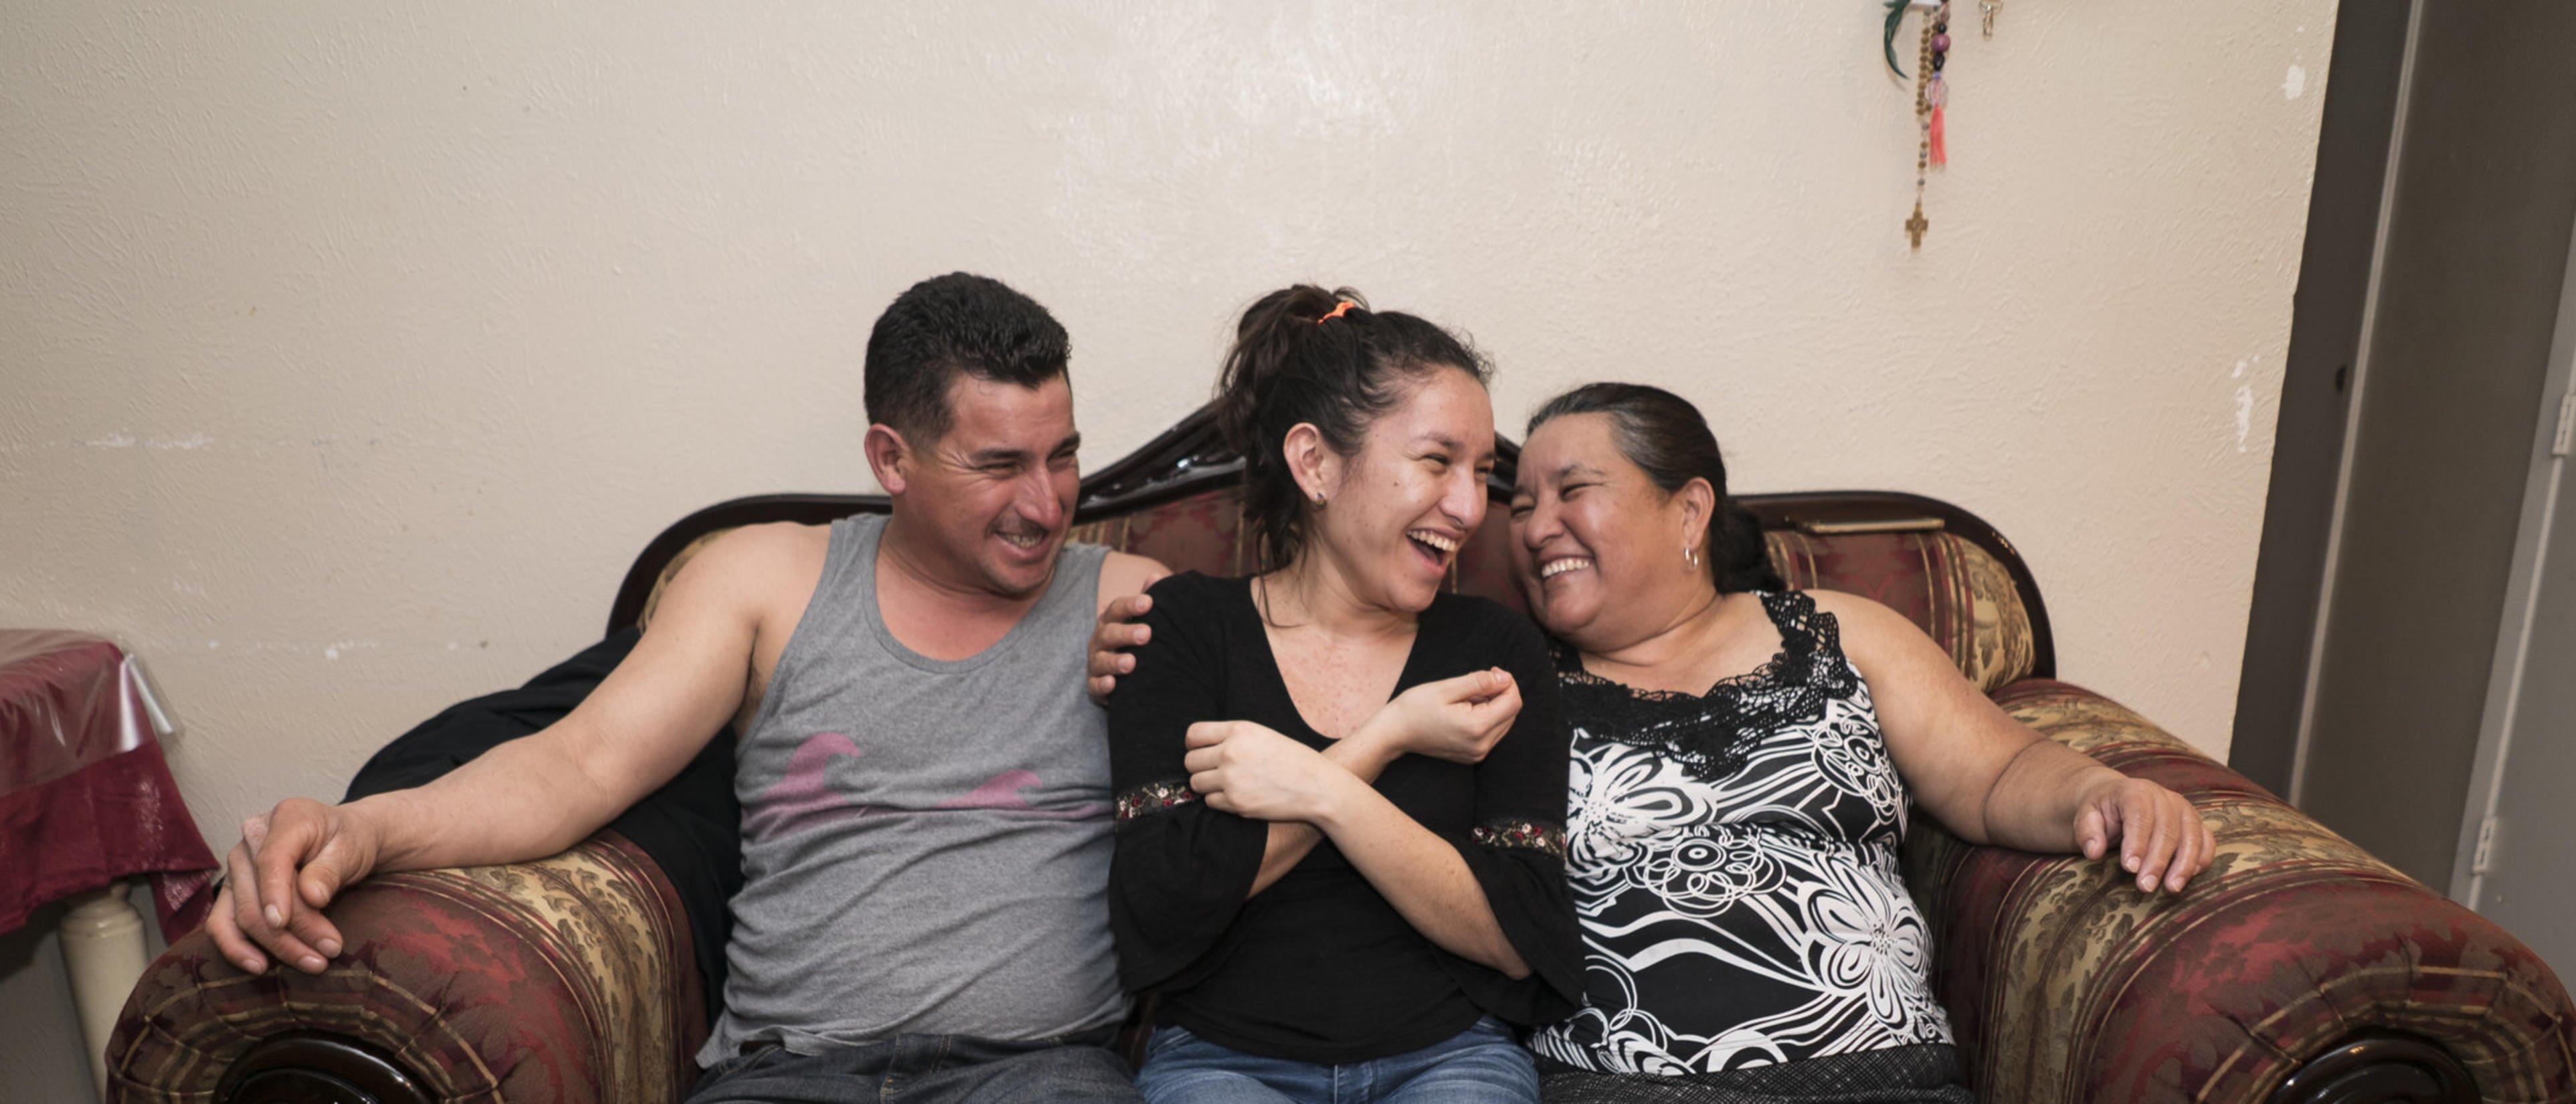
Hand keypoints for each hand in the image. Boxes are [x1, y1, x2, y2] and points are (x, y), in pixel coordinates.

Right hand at [204, 797, 383, 974]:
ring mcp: (238, 866)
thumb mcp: (352, 849)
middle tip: (328, 954)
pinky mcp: (233, 890)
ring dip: (276, 946)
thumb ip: (330, 869)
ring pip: (242, 915)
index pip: (271, 860)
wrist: (346, 842)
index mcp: (286, 818)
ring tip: (314, 964)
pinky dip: (236, 948)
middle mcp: (252, 839)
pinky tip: (260, 967)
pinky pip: (222, 923)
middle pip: (258, 895)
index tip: (282, 924)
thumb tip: (311, 896)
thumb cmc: (350, 842)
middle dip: (291, 932)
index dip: (275, 894)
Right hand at [1087, 594, 1152, 704]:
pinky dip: (1102, 685)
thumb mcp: (1138, 619)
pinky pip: (1095, 686)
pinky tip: (1112, 684)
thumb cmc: (1132, 640)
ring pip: (1101, 661)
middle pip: (1109, 634)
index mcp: (1111, 621)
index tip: (1149, 602)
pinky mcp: (1095, 686)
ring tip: (1131, 663)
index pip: (1117, 609)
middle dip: (1126, 633)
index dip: (1131, 605)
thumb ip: (1145, 600)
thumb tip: (1156, 576)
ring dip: (1115, 661)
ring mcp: (1096, 663)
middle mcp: (1100, 640)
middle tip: (1146, 634)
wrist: (1121, 673)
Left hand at [1182, 721, 1347, 821]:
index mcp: (1239, 731)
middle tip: (1215, 771)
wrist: (1317, 787)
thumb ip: (1232, 737)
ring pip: (1196, 784)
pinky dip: (1220, 801)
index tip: (1201, 751)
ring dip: (1207, 785)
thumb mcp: (1263, 735)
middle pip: (1190, 761)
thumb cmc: (1292, 759)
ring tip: (1227, 784)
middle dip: (1199, 767)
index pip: (1193, 734)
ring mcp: (1231, 779)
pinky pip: (1210, 802)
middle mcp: (1231, 753)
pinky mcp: (1236, 803)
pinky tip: (1239, 795)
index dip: (1193, 744)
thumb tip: (1198, 747)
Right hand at [1360, 668, 1520, 765]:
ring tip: (1470, 695)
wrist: (1395, 733)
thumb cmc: (1415, 707)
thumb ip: (1479, 682)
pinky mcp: (1473, 756)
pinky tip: (1468, 709)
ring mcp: (1477, 754)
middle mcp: (1481, 745)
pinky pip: (1493, 733)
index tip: (1491, 671)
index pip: (1513, 702)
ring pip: (1504, 723)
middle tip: (1481, 679)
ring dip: (1495, 705)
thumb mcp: (1446, 688)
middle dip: (1502, 693)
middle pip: (1511, 713)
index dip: (1507, 682)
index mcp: (1476, 727)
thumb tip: (1505, 679)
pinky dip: (1487, 717)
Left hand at [2073, 775, 2214, 893]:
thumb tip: (2094, 852)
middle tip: (2145, 886)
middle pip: (2167, 830)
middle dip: (2157, 861)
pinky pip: (2206, 840)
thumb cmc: (2102, 811)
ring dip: (2184, 864)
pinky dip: (2202, 859)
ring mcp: (2183, 809)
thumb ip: (2087, 831)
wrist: (2119, 799)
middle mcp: (2164, 797)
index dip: (2137, 842)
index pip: (2139, 815)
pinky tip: (2189, 877)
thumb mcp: (2086, 815)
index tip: (2129, 868)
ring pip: (2192, 835)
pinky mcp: (2195, 823)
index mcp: (2135, 791)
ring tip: (2171, 888)